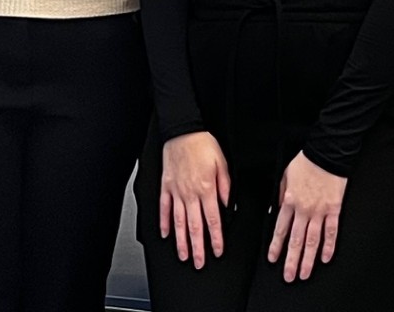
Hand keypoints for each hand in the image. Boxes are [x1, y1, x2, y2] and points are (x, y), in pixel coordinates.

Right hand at [159, 132, 230, 268]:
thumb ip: (226, 187)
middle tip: (200, 263)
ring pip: (179, 222)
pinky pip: (164, 208)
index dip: (216, 238)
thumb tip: (229, 206)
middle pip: (194, 226)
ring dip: (181, 241)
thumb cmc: (202, 144)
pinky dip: (164, 222)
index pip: (213, 220)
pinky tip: (166, 234)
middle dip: (198, 247)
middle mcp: (190, 193)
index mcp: (206, 189)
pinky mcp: (166, 186)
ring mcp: (176, 191)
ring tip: (184, 256)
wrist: (182, 130)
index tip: (217, 251)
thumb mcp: (222, 163)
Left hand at [266, 152, 344, 281]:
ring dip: (308, 260)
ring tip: (305, 274)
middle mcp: (304, 209)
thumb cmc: (306, 162)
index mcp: (289, 200)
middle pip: (296, 240)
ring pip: (312, 241)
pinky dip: (329, 246)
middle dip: (291, 260)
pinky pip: (331, 232)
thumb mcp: (285, 175)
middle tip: (289, 276)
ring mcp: (320, 211)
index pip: (281, 229)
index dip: (276, 245)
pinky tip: (325, 258)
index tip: (273, 259)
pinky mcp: (334, 210)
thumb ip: (280, 194)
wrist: (327, 153)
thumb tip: (274, 210)